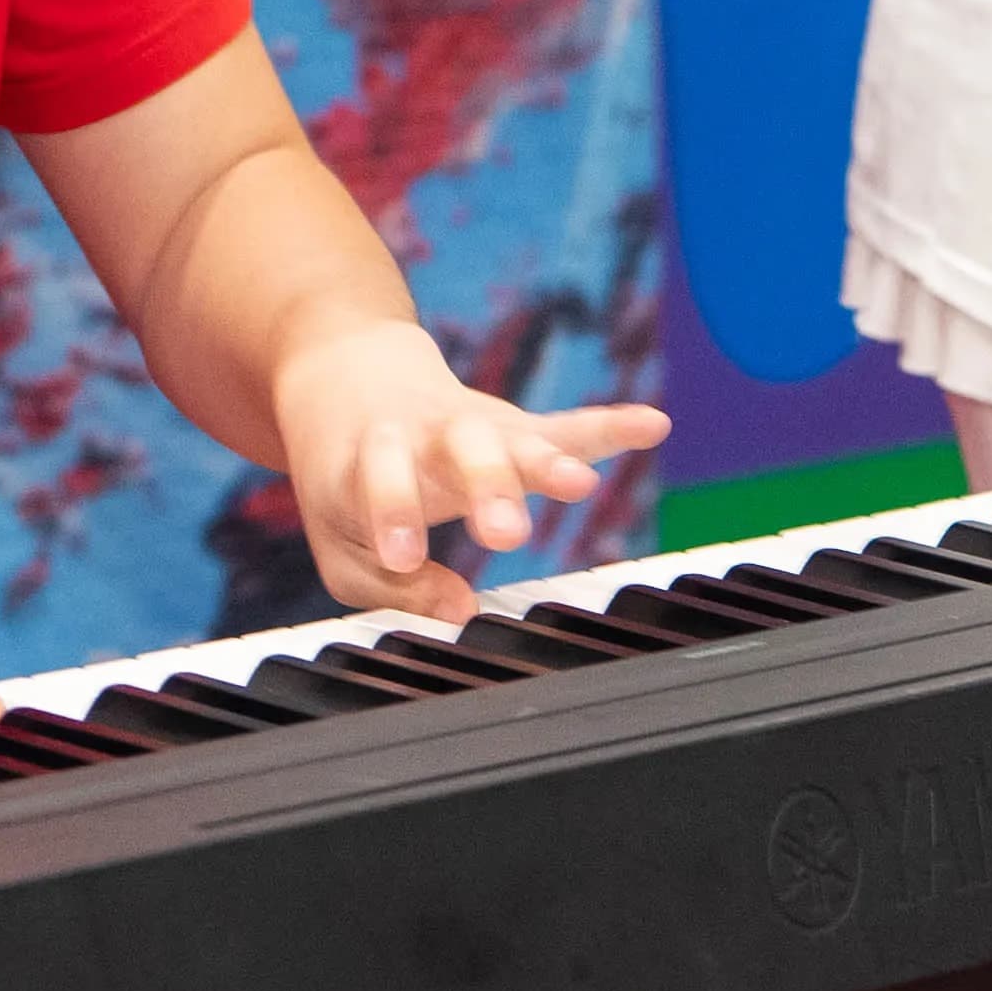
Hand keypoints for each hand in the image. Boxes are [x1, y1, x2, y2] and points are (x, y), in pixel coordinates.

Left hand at [271, 315, 668, 621]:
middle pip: (460, 449)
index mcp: (368, 456)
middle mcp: (426, 433)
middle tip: (507, 535)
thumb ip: (390, 587)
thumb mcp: (337, 537)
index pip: (379, 481)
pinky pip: (568, 427)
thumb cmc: (345, 475)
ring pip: (511, 437)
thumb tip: (460, 614)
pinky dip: (610, 427)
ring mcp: (475, 426)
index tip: (404, 557)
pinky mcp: (515, 428)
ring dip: (545, 461)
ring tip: (580, 486)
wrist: (345, 377)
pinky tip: (654, 425)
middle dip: (486, 487)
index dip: (392, 515)